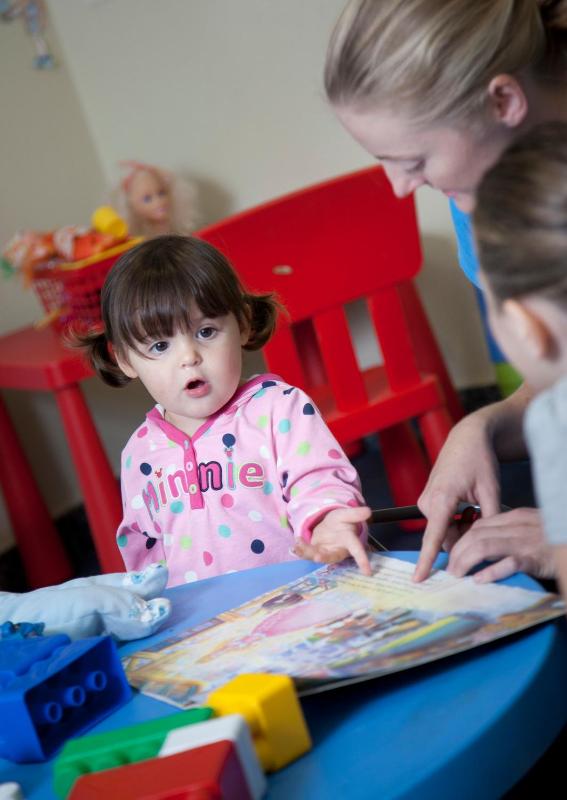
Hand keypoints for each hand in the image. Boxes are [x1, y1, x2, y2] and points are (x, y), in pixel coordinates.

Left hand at [293, 506, 371, 574]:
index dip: (362, 560)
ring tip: (299, 546)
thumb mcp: (346, 515)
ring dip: (308, 553)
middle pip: (333, 556)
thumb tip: (368, 511)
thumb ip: (355, 514)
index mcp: (350, 541)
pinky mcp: (315, 552)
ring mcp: (326, 552)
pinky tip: (294, 546)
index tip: (368, 572)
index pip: (357, 550)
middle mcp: (338, 550)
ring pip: (318, 556)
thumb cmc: (341, 521)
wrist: (330, 525)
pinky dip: (301, 551)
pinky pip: (308, 554)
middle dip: (325, 557)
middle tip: (318, 557)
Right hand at [414, 412, 500, 581]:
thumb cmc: (479, 460)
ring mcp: (425, 501)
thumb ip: (487, 521)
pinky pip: (441, 521)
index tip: (418, 579)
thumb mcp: (490, 491)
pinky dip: (455, 521)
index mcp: (442, 499)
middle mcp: (428, 502)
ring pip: (444, 530)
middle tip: (480, 515)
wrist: (466, 438)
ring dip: (461, 528)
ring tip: (475, 507)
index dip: (426, 560)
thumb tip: (485, 545)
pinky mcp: (427, 500)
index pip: (433, 537)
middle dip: (463, 536)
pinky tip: (467, 505)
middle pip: (444, 537)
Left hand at [445, 507, 555, 582]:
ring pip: (485, 546)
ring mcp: (526, 542)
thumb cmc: (556, 541)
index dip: (462, 539)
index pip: (479, 525)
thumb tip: (486, 547)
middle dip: (458, 552)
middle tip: (450, 569)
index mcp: (517, 518)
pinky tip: (479, 580)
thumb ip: (512, 533)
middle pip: (476, 535)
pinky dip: (491, 571)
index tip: (453, 554)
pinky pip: (509, 563)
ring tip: (457, 574)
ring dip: (466, 561)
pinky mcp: (535, 560)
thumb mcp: (532, 529)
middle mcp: (518, 527)